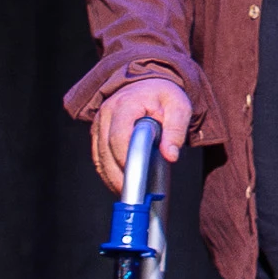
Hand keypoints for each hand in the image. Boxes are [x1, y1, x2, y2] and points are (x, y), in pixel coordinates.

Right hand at [92, 76, 193, 190]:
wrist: (149, 83)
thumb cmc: (164, 95)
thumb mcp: (179, 106)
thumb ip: (176, 129)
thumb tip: (170, 156)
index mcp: (125, 104)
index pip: (118, 137)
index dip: (125, 159)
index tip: (137, 178)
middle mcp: (107, 112)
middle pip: (105, 151)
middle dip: (117, 175)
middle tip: (134, 195)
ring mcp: (99, 122)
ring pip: (98, 156)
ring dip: (111, 177)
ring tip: (128, 193)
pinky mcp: (98, 132)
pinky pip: (98, 156)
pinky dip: (107, 172)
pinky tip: (119, 184)